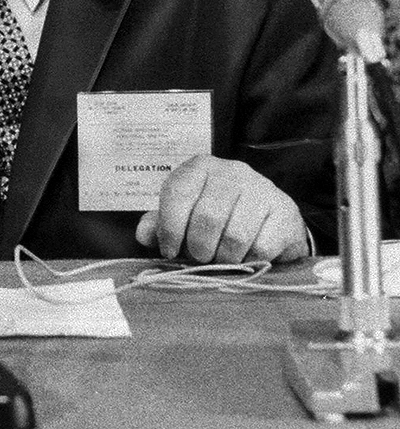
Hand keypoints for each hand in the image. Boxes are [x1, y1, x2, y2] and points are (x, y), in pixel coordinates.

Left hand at [134, 154, 308, 263]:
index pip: (177, 194)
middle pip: (207, 217)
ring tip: (221, 260)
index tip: (169, 250)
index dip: (169, 228)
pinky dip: (249, 260)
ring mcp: (262, 189)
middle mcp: (232, 171)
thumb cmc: (219, 218)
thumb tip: (143, 235)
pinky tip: (246, 257)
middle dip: (198, 248)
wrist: (270, 221)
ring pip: (235, 235)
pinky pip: (261, 246)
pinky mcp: (285, 211)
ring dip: (224, 258)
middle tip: (199, 258)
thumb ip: (160, 224)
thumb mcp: (184, 216)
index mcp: (200, 167)